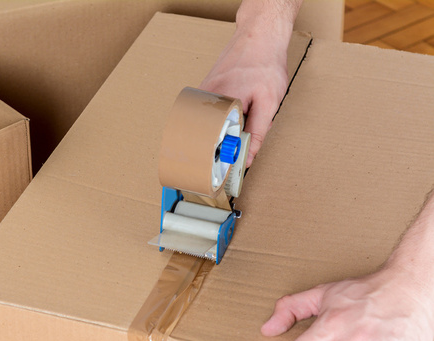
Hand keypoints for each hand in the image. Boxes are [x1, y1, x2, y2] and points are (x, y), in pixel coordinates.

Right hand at [200, 1, 298, 164]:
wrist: (258, 35)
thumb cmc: (265, 63)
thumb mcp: (270, 101)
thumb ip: (259, 131)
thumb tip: (250, 157)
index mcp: (221, 104)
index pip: (213, 144)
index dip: (219, 160)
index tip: (223, 175)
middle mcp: (205, 100)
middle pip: (204, 136)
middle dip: (215, 150)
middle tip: (222, 160)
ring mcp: (200, 94)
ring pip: (202, 126)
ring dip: (213, 136)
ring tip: (224, 141)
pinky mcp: (202, 90)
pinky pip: (203, 114)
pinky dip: (212, 123)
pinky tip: (224, 122)